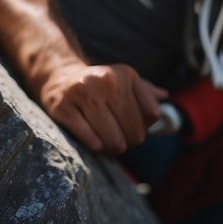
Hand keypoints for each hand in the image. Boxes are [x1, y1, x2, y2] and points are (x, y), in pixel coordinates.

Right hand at [37, 62, 167, 154]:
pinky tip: (96, 145)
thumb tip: (164, 96)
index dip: (146, 128)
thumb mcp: (123, 81)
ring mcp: (83, 93)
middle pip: (133, 129)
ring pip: (112, 138)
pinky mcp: (64, 108)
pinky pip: (89, 138)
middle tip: (122, 144)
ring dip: (113, 149)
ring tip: (110, 147)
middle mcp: (106, 80)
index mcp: (126, 74)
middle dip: (129, 143)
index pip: (151, 113)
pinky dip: (96, 147)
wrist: (58, 78)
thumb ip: (144, 91)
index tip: (136, 130)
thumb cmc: (98, 86)